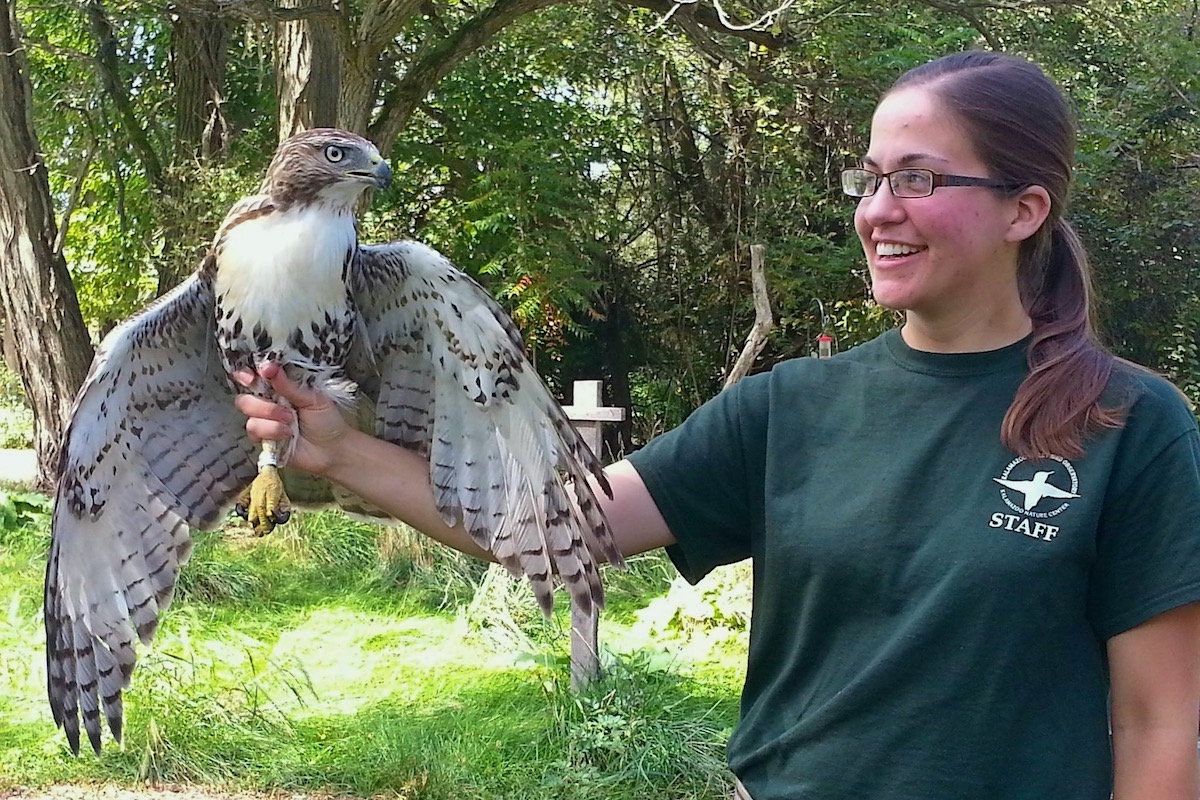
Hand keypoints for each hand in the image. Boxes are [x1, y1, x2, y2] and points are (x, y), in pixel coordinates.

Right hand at [233, 363, 352, 476]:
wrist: (333, 450)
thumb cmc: (327, 421)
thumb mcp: (313, 398)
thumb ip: (290, 385)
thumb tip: (270, 368)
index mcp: (280, 388)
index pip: (256, 377)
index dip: (248, 374)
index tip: (253, 375)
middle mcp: (268, 403)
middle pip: (245, 396)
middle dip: (262, 400)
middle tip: (283, 405)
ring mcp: (264, 421)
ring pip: (248, 412)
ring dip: (270, 415)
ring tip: (290, 421)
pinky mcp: (263, 439)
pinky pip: (254, 430)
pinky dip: (271, 430)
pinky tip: (287, 433)